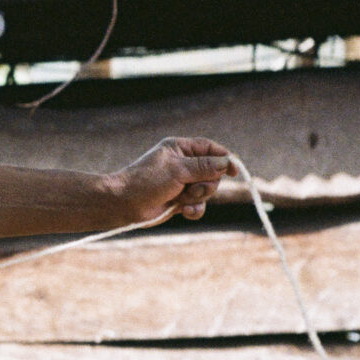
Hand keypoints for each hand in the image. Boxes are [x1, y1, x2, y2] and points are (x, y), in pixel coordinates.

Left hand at [106, 135, 236, 222]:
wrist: (125, 204)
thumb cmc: (147, 181)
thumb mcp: (178, 170)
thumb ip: (204, 166)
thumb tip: (226, 163)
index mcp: (180, 148)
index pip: (210, 148)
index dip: (224, 158)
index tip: (234, 170)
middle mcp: (183, 164)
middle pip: (213, 172)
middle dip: (206, 183)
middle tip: (191, 187)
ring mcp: (182, 183)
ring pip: (207, 190)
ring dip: (198, 196)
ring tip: (181, 199)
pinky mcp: (180, 200)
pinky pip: (199, 204)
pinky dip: (194, 208)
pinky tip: (185, 210)